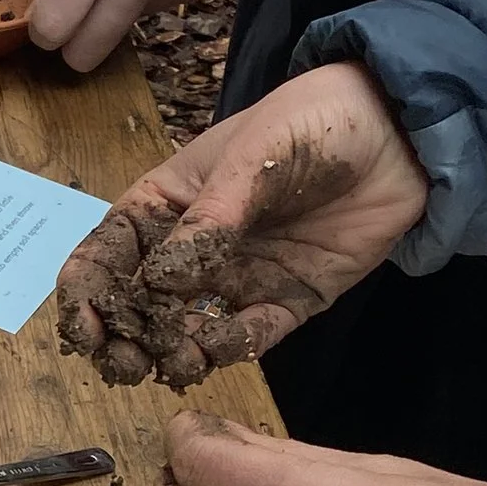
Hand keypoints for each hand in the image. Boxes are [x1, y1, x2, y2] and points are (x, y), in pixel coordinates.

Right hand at [55, 61, 431, 386]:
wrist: (403, 131)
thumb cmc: (313, 122)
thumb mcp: (250, 159)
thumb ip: (207, 223)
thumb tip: (157, 285)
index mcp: (168, 203)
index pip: (108, 252)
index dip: (86, 289)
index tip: (83, 324)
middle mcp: (192, 248)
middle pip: (138, 303)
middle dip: (122, 337)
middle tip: (123, 362)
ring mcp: (238, 277)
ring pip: (186, 331)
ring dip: (171, 353)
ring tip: (174, 363)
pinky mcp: (285, 301)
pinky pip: (247, 338)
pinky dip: (229, 350)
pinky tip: (222, 347)